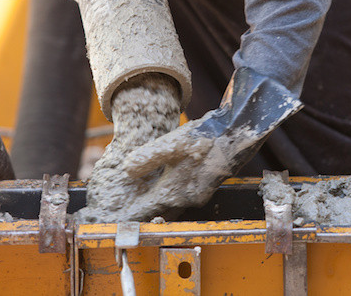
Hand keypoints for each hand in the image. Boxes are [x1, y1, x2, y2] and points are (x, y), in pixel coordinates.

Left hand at [120, 68, 302, 211]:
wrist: (238, 132)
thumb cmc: (204, 137)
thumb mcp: (172, 144)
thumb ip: (148, 158)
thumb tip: (127, 171)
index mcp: (177, 193)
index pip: (146, 212)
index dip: (128, 216)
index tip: (113, 218)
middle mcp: (188, 199)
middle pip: (158, 212)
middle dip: (140, 212)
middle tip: (120, 212)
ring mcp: (199, 193)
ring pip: (171, 205)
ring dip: (154, 204)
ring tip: (136, 200)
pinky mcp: (205, 185)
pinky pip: (181, 197)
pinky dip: (168, 195)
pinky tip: (162, 184)